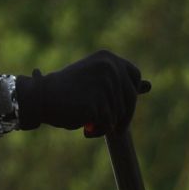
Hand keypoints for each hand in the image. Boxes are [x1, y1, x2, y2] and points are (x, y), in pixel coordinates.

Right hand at [16, 50, 150, 136]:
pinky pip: (107, 123)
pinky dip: (98, 130)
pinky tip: (85, 127)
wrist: (39, 98)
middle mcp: (109, 68)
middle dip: (124, 116)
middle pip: (130, 98)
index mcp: (108, 58)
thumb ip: (119, 84)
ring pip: (119, 113)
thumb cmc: (65, 91)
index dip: (131, 95)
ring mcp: (104, 85)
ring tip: (89, 124)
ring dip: (107, 124)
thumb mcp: (94, 82)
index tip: (122, 108)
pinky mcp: (98, 103)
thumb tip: (149, 86)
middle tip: (116, 130)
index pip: (134, 77)